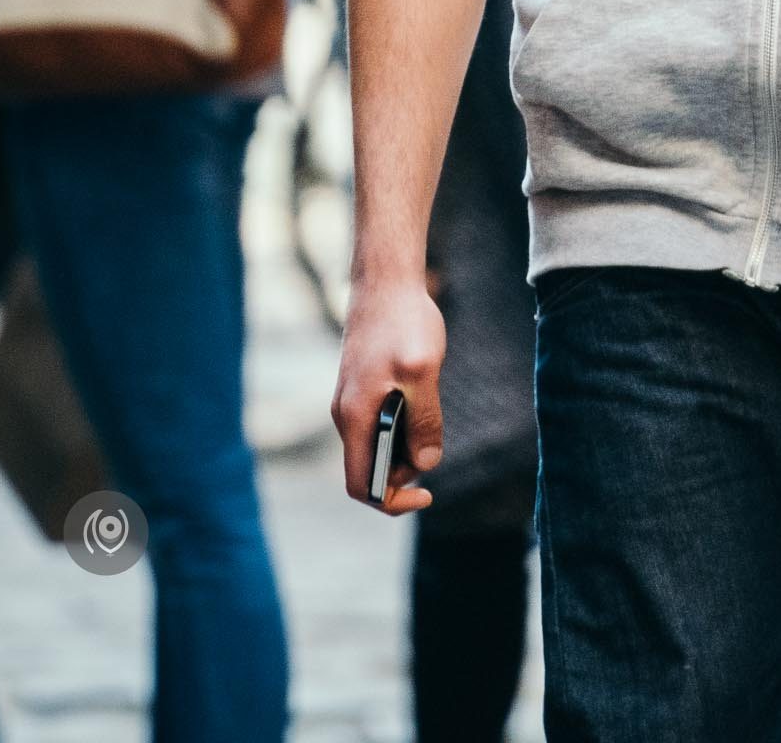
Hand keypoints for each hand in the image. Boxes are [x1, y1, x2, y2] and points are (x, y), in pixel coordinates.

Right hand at [331, 277, 445, 514]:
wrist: (386, 280)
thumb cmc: (404, 322)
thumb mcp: (424, 372)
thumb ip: (424, 420)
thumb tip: (425, 464)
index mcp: (355, 418)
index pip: (361, 485)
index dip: (392, 500)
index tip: (427, 492)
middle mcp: (346, 414)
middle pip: (369, 467)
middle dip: (402, 471)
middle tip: (434, 446)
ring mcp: (352, 399)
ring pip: (374, 444)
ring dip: (403, 446)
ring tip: (430, 416)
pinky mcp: (361, 385)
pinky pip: (377, 422)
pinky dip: (400, 426)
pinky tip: (422, 399)